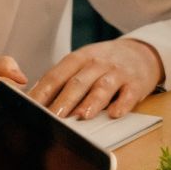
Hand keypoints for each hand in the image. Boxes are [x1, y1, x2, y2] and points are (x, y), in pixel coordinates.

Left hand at [28, 37, 163, 120]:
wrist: (141, 53)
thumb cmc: (104, 63)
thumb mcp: (81, 63)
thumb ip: (60, 79)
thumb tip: (33, 98)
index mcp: (79, 59)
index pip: (56, 76)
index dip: (42, 92)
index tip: (30, 108)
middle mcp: (97, 64)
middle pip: (78, 82)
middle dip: (64, 100)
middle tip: (52, 117)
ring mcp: (117, 73)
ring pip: (102, 87)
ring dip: (92, 102)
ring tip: (82, 116)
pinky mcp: (136, 83)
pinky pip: (129, 94)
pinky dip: (122, 104)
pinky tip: (115, 114)